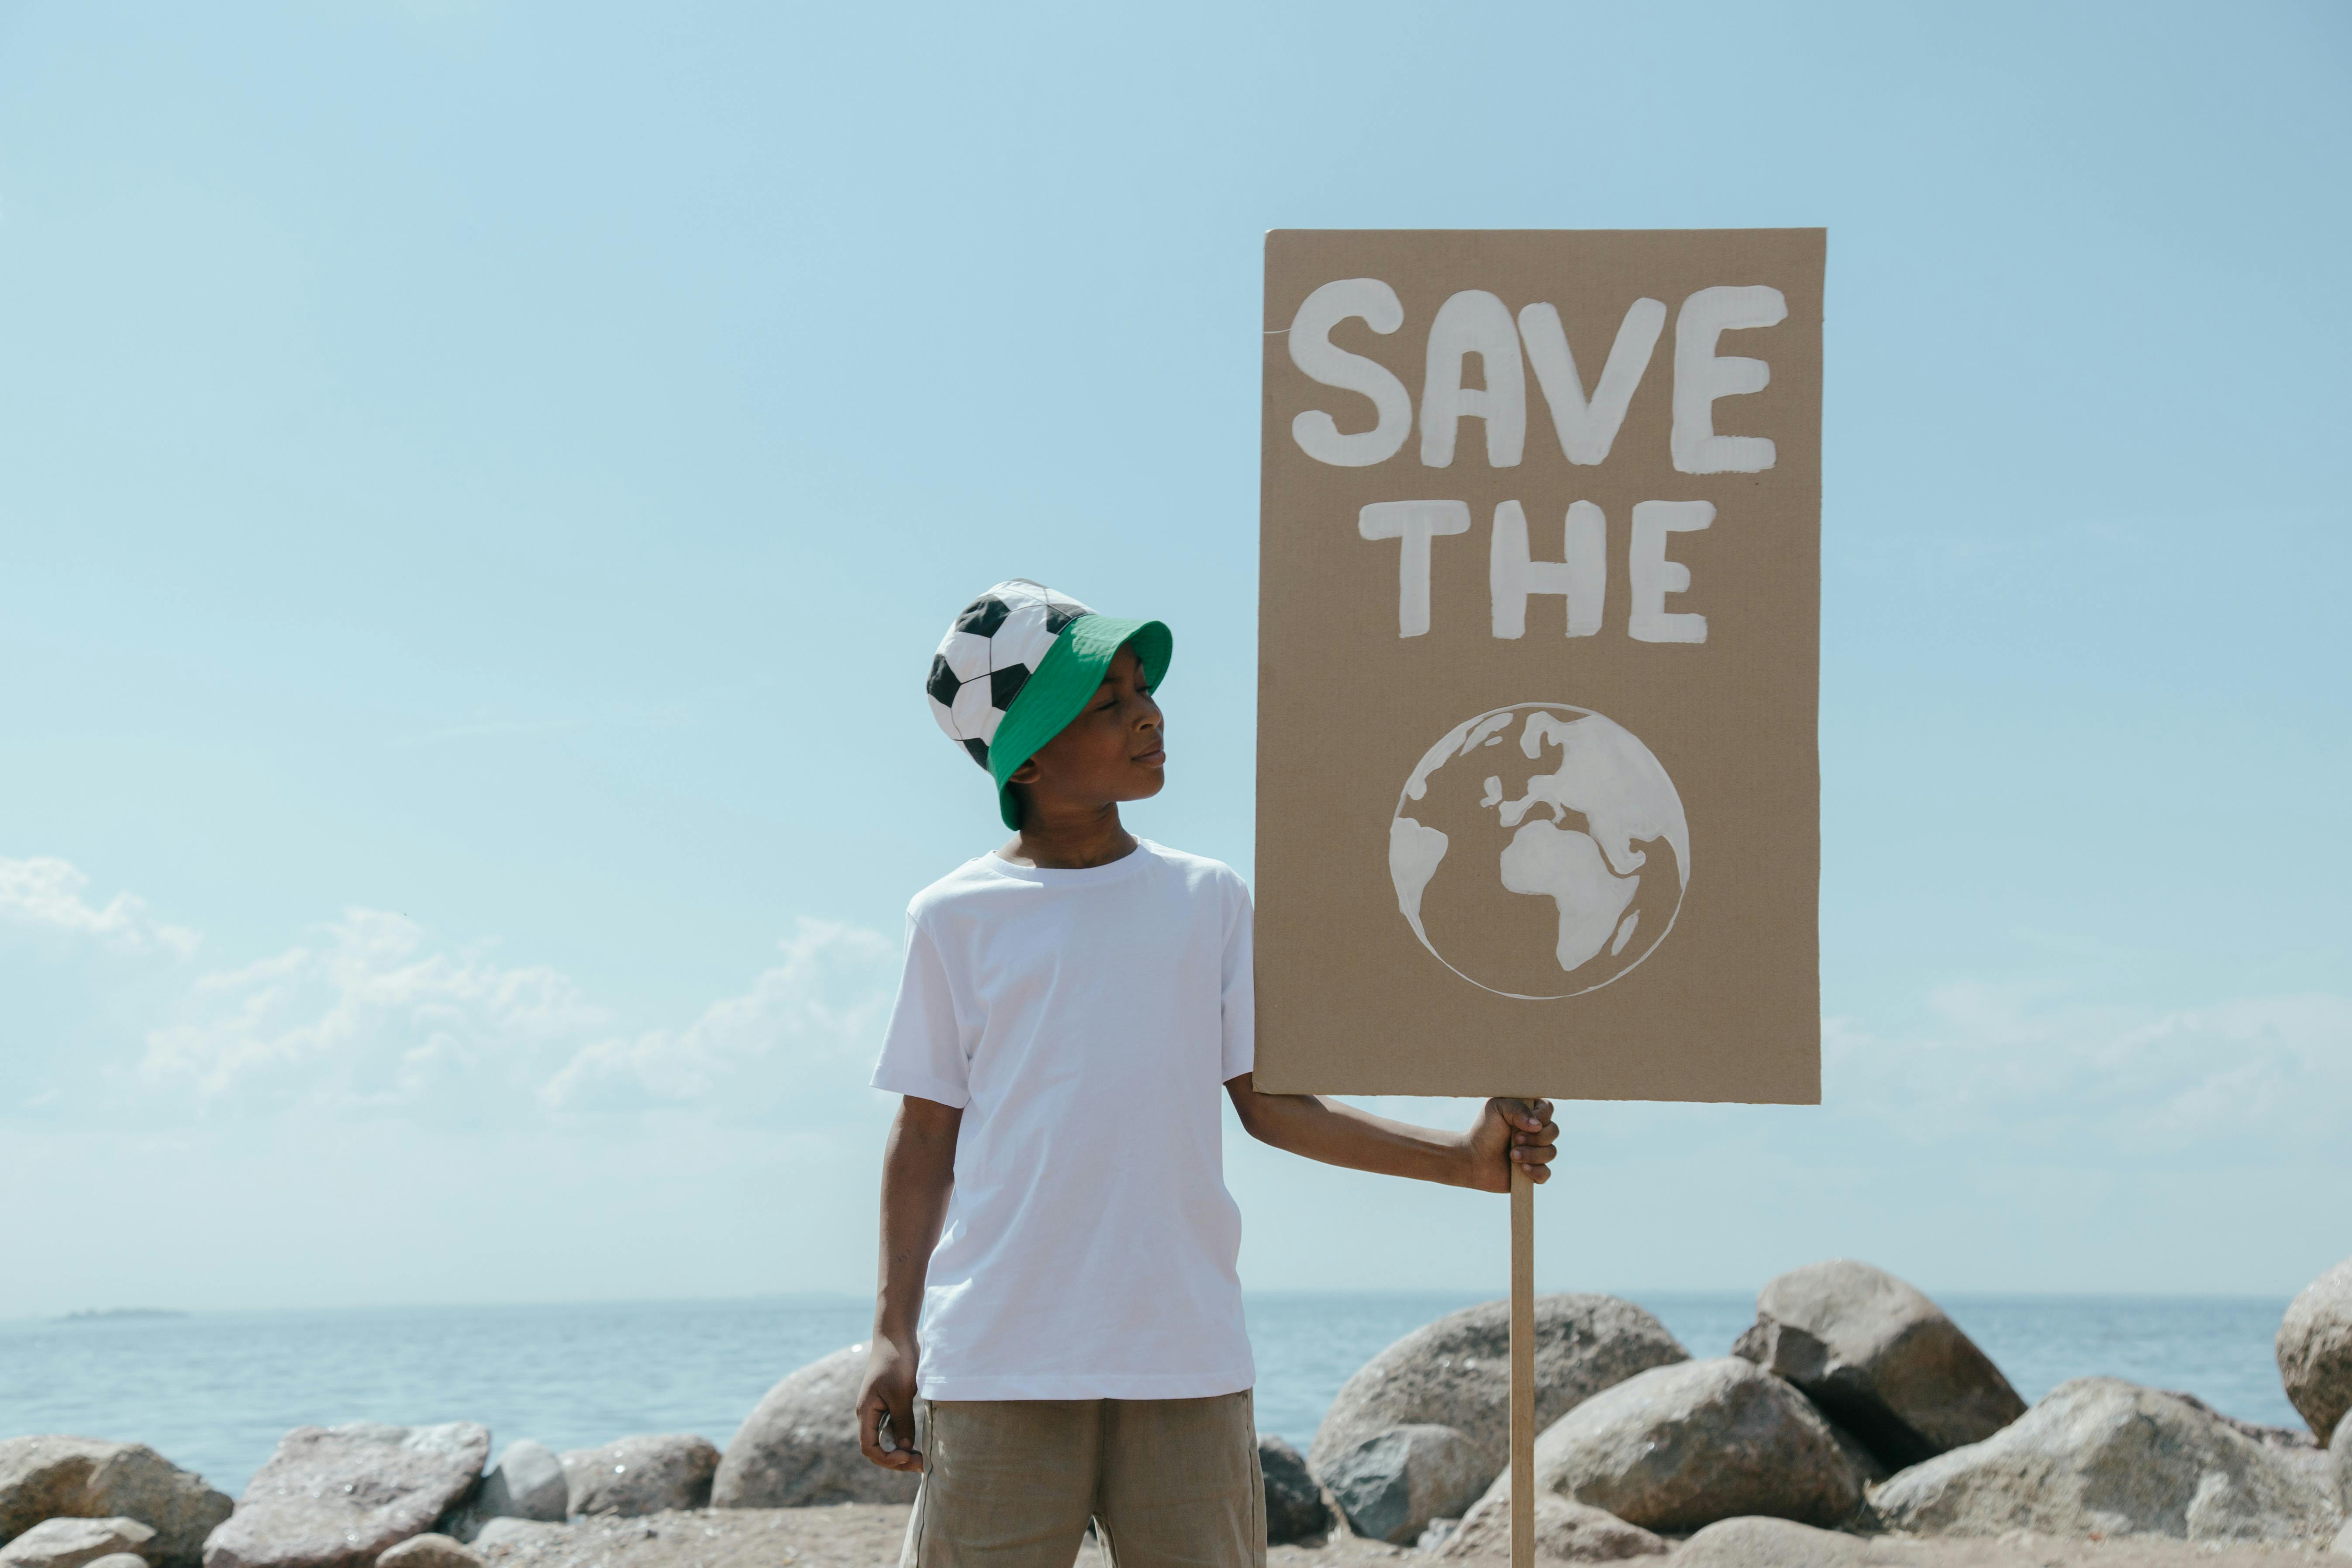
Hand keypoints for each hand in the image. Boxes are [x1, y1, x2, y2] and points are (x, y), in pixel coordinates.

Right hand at [855, 1333, 924, 1472]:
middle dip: (898, 1460)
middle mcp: (869, 1415)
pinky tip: (921, 1443)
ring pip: (887, 1440)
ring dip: (902, 1452)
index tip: (908, 1457)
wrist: (896, 1337)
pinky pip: (894, 1429)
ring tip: (924, 1459)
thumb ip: (902, 1422)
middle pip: (878, 1448)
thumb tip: (904, 1449)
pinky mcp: (889, 1404)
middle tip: (923, 1465)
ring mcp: (879, 1410)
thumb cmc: (896, 1362)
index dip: (887, 1459)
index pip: (869, 1448)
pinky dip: (905, 1438)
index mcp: (866, 1412)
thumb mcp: (901, 1394)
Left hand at [1462, 1097, 1557, 1191]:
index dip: (1541, 1116)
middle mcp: (1536, 1132)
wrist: (1472, 1158)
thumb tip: (1537, 1125)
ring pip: (1551, 1152)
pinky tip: (1521, 1169)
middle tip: (1515, 1139)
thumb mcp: (1496, 1108)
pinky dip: (1535, 1171)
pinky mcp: (1534, 1171)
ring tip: (1512, 1155)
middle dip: (1535, 1138)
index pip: (1548, 1109)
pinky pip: (1546, 1173)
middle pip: (1554, 1131)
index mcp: (1529, 1113)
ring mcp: (1536, 1152)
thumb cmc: (1483, 1130)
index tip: (1521, 1123)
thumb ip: (1517, 1108)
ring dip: (1532, 1154)